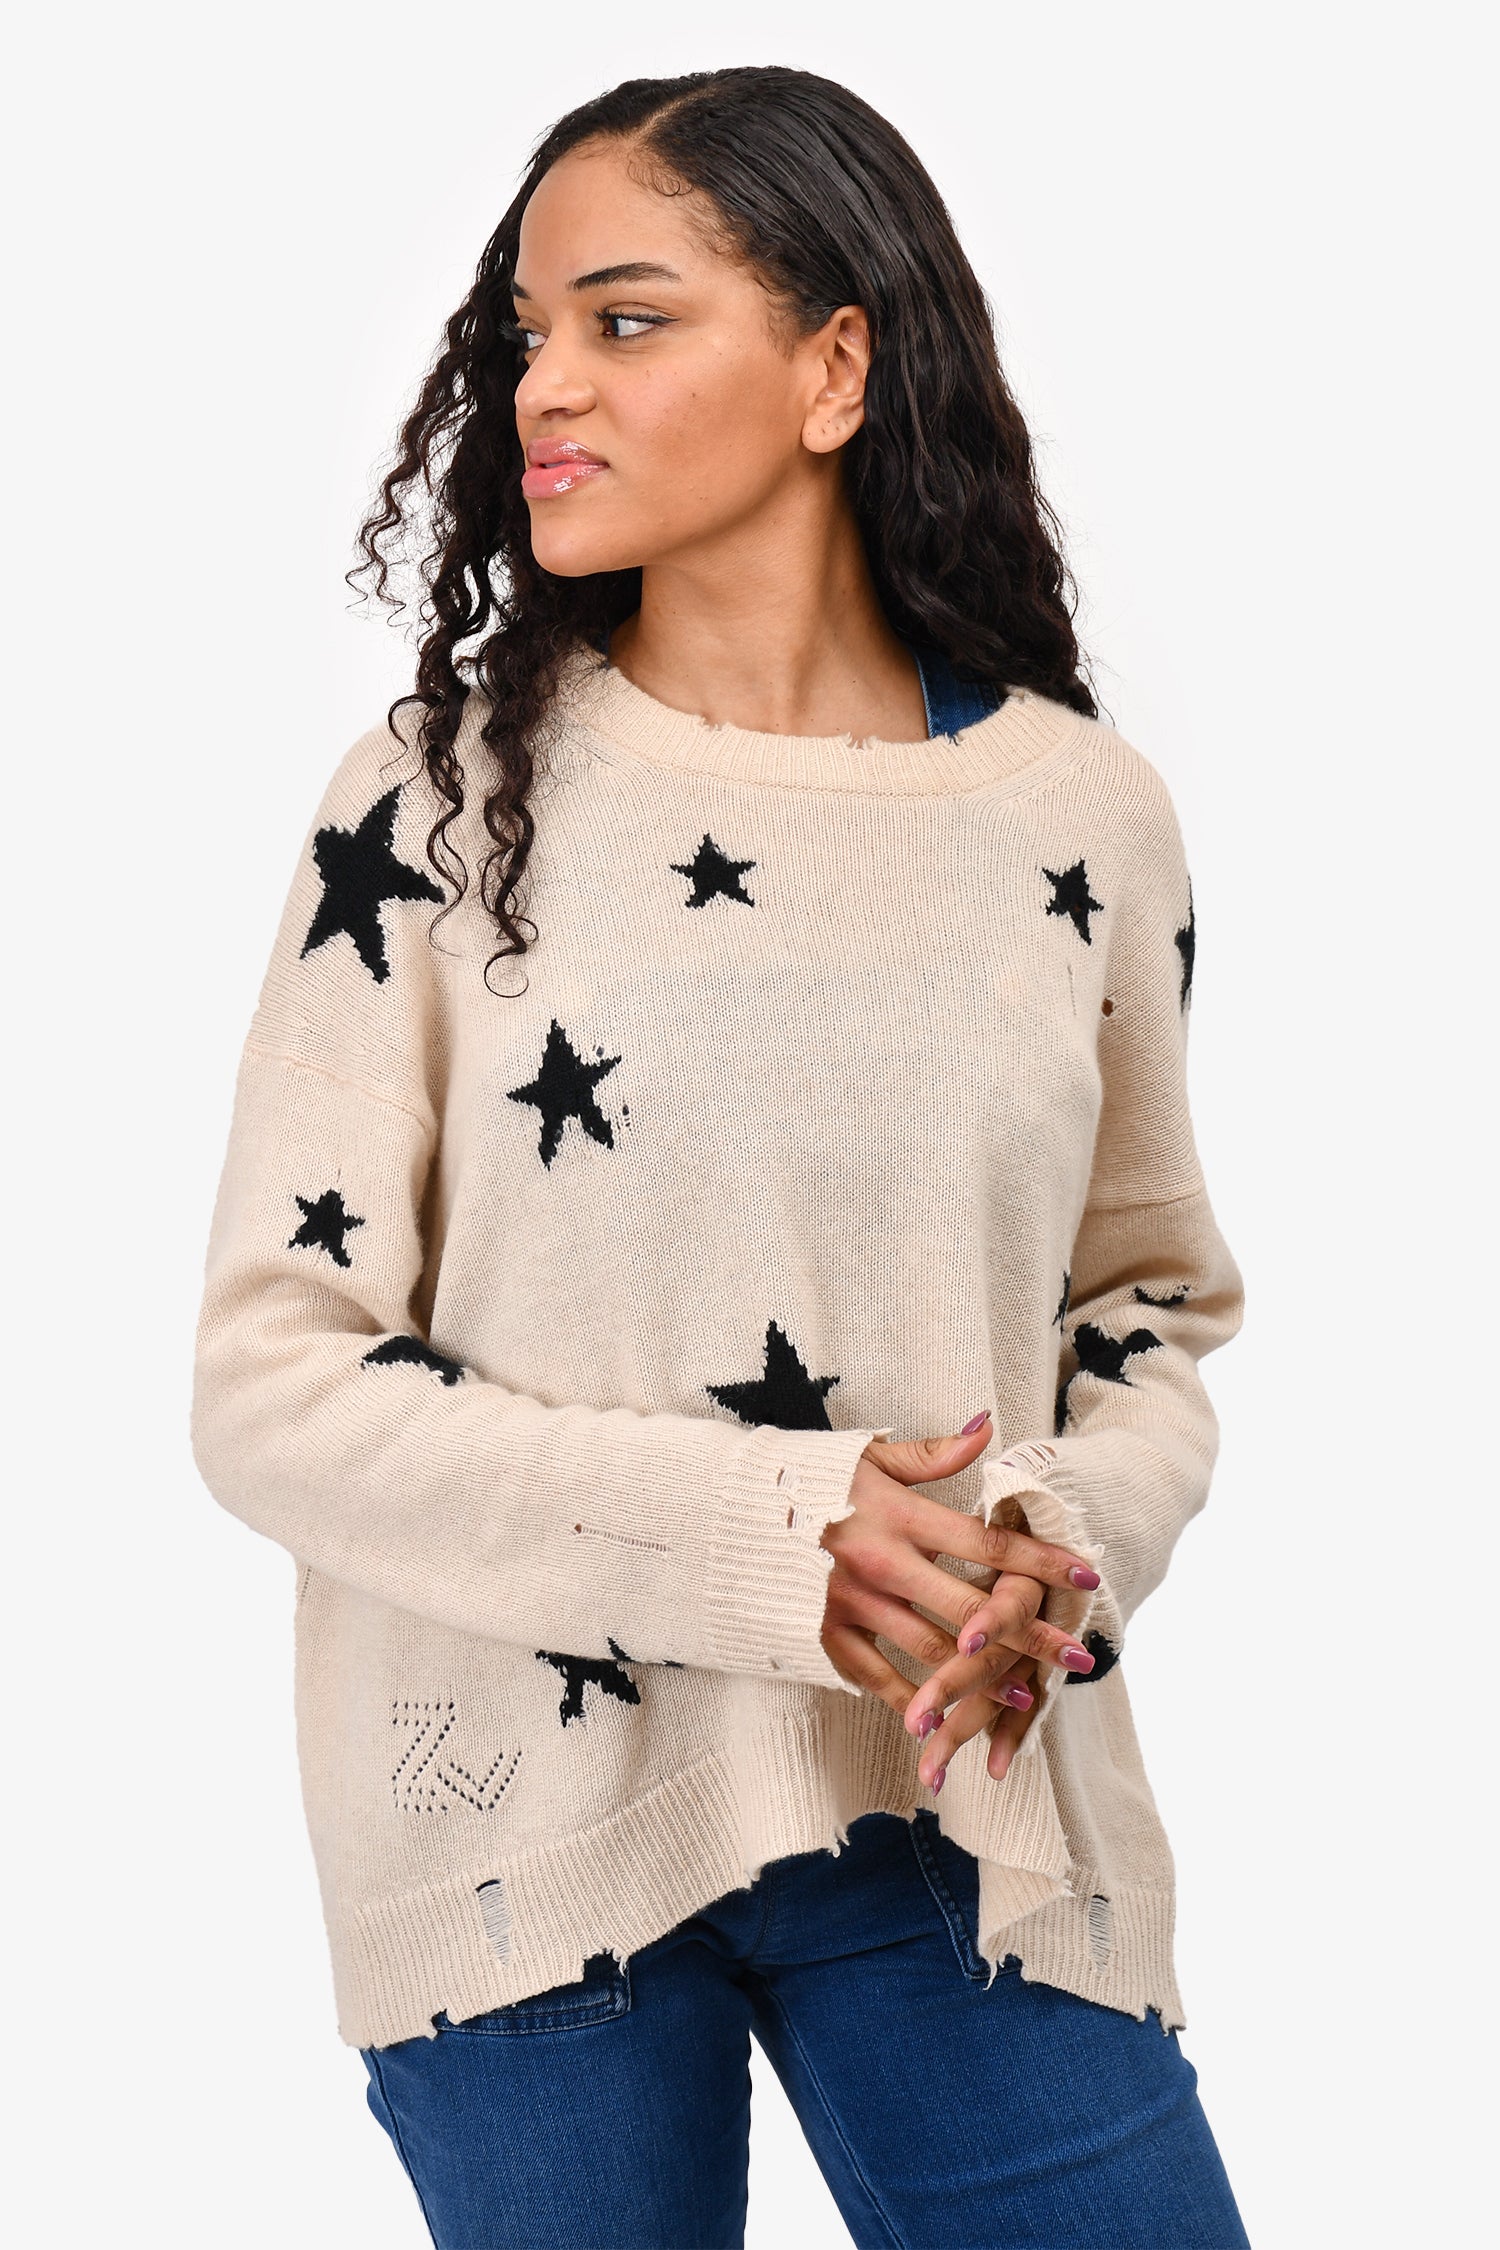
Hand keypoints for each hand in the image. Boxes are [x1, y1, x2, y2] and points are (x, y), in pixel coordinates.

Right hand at [818, 1416, 1100, 1764]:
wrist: (722, 1512)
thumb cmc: (802, 1478)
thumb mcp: (864, 1456)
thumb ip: (931, 1454)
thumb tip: (989, 1427)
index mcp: (897, 1514)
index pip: (985, 1543)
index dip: (1039, 1560)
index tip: (1086, 1573)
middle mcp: (880, 1563)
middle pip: (972, 1607)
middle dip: (1031, 1634)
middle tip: (1080, 1655)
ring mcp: (851, 1604)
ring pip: (932, 1652)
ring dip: (984, 1678)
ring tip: (1029, 1696)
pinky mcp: (823, 1636)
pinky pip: (879, 1679)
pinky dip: (916, 1701)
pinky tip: (949, 1718)